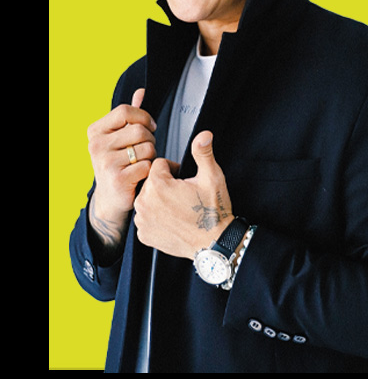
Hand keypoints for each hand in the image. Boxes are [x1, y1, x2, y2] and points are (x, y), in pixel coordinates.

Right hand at [87, 88, 156, 216]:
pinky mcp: (118, 179)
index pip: (125, 111)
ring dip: (151, 156)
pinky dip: (150, 170)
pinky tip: (142, 175)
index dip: (143, 117)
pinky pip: (147, 166)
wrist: (110, 198)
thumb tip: (141, 92)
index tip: (149, 126)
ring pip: (147, 148)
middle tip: (145, 150)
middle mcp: (97, 145)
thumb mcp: (119, 137)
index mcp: (96, 131)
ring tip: (141, 162)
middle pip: (139, 130)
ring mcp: (106, 163)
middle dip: (150, 139)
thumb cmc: (118, 163)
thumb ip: (130, 115)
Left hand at [134, 131, 233, 259]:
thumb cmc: (213, 212)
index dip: (174, 169)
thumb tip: (203, 135)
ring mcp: (142, 220)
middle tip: (183, 195)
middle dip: (165, 184)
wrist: (213, 243)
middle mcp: (144, 202)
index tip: (184, 180)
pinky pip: (145, 217)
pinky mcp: (143, 234)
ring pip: (147, 198)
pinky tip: (171, 220)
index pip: (158, 164)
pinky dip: (156, 217)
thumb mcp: (212, 177)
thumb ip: (203, 153)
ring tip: (178, 207)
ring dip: (158, 200)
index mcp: (158, 185)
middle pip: (150, 181)